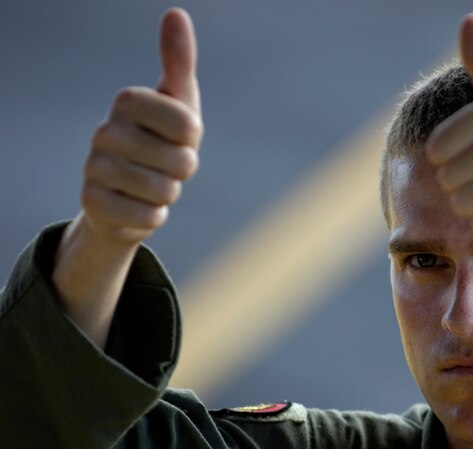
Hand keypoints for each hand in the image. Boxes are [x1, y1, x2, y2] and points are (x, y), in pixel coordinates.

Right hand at [80, 7, 202, 245]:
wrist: (128, 193)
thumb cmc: (163, 140)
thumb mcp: (178, 103)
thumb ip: (179, 62)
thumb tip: (176, 13)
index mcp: (127, 102)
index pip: (186, 123)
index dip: (194, 136)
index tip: (186, 136)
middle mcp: (104, 131)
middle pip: (181, 162)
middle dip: (185, 169)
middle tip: (169, 165)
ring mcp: (93, 168)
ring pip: (164, 192)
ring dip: (170, 194)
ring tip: (154, 184)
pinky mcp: (91, 203)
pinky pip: (148, 217)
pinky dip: (154, 216)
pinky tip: (139, 205)